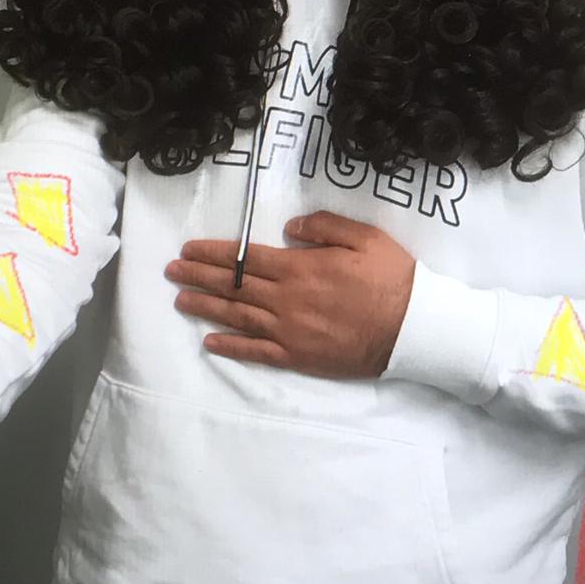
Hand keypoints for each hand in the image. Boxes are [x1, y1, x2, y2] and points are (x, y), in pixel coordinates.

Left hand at [165, 209, 415, 378]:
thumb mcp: (364, 237)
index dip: (213, 254)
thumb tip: (289, 227)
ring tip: (180, 300)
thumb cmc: (392, 279)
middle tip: (171, 271)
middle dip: (199, 276)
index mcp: (300, 267)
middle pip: (233, 286)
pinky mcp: (298, 356)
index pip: (245, 258)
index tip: (189, 250)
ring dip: (206, 307)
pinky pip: (257, 351)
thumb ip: (324, 227)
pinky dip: (231, 347)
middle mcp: (286, 299)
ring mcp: (290, 330)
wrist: (413, 328)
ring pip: (238, 317)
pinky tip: (210, 342)